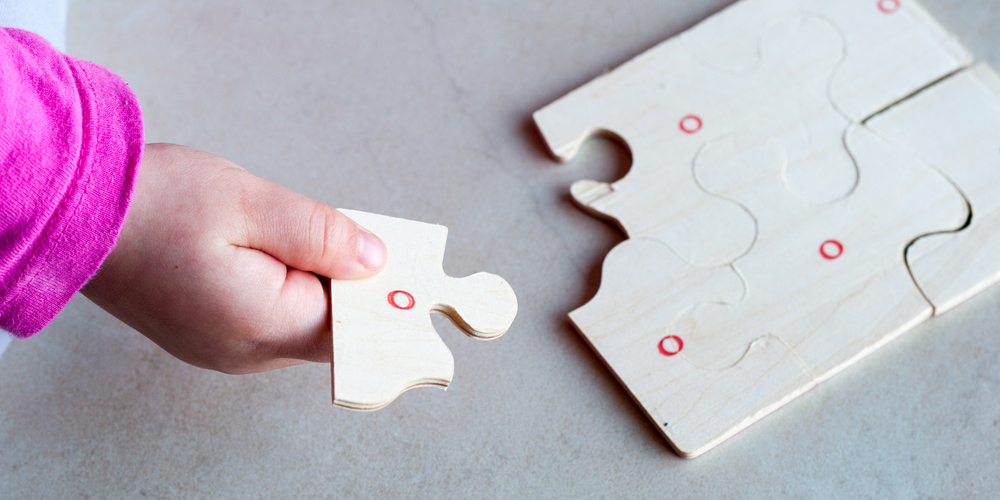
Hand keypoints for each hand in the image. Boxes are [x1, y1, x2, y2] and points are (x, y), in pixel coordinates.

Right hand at [82, 143, 386, 373]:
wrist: (76, 212)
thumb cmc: (156, 205)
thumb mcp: (251, 204)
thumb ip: (321, 235)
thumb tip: (375, 260)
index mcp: (262, 328)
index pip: (353, 328)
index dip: (380, 294)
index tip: (398, 258)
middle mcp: (246, 353)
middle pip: (329, 329)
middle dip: (348, 283)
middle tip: (350, 233)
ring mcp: (224, 349)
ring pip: (300, 321)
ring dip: (315, 281)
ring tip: (299, 233)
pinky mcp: (209, 334)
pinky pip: (269, 317)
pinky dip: (285, 286)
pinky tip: (272, 249)